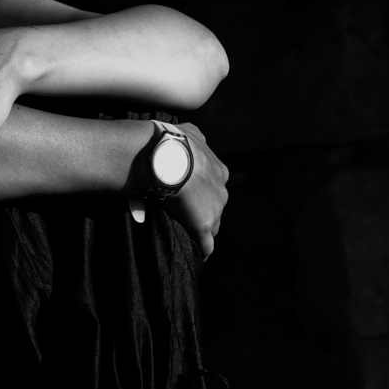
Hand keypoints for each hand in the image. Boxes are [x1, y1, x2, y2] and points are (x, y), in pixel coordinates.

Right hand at [160, 121, 227, 257]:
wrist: (166, 158)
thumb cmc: (173, 144)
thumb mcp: (189, 133)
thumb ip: (196, 138)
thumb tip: (195, 137)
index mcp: (219, 171)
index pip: (214, 187)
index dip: (203, 192)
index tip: (192, 194)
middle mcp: (222, 190)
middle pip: (216, 206)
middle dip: (205, 210)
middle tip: (188, 214)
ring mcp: (214, 210)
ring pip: (212, 224)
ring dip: (203, 228)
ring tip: (191, 234)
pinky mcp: (203, 225)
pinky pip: (206, 243)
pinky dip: (204, 250)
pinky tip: (201, 256)